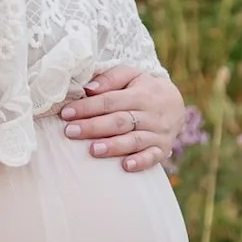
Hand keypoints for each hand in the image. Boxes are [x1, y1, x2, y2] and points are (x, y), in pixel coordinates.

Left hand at [59, 63, 186, 172]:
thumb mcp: (130, 75)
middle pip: (120, 121)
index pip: (110, 100)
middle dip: (94, 127)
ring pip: (134, 140)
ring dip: (114, 146)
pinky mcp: (163, 149)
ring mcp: (158, 133)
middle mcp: (150, 114)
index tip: (66, 113)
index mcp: (140, 94)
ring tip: (93, 150)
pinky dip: (141, 162)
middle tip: (71, 132)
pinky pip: (153, 157)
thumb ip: (110, 79)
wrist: (175, 104)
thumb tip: (88, 89)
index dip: (88, 107)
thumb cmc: (143, 89)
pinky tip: (126, 166)